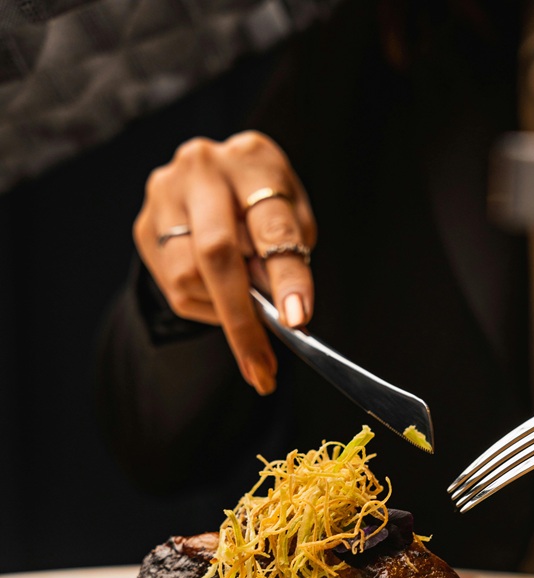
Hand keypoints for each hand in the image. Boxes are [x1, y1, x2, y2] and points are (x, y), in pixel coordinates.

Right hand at [133, 132, 316, 394]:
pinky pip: (173, 287)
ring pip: (188, 278)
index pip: (271, 226)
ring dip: (222, 311)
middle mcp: (201, 168)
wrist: (215, 179)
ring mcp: (164, 195)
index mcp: (251, 159)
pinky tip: (218, 295)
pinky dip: (204, 306)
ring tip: (244, 311)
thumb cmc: (264, 203)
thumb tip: (280, 311)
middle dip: (243, 320)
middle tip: (262, 368)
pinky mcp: (144, 225)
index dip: (286, 278)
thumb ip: (288, 256)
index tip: (296, 321)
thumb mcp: (293, 217)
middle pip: (216, 254)